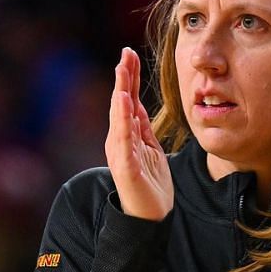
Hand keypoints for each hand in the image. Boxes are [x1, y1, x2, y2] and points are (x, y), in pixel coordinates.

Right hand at [105, 48, 172, 220]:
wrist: (149, 217)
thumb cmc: (150, 185)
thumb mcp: (150, 150)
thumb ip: (142, 129)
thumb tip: (136, 105)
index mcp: (127, 135)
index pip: (128, 101)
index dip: (129, 78)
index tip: (130, 54)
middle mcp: (120, 140)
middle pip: (121, 103)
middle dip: (124, 78)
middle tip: (125, 54)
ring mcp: (121, 152)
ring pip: (120, 117)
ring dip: (122, 93)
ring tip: (123, 71)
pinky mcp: (126, 166)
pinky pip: (124, 139)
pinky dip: (123, 120)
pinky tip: (124, 103)